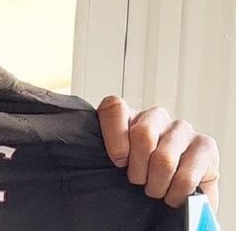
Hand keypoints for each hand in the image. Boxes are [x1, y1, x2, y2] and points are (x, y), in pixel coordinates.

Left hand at [97, 96, 219, 210]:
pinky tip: (172, 195)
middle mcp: (155, 117)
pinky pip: (186, 175)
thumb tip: (98, 159)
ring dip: (157, 184)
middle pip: (143, 135)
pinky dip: (176, 192)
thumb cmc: (141, 176)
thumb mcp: (116, 164)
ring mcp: (181, 128)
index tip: (118, 161)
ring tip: (155, 190)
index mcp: (127, 116)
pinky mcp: (206, 145)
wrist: (174, 194)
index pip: (113, 107)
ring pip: (164, 159)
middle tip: (138, 182)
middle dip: (138, 170)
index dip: (114, 136)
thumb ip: (103, 154)